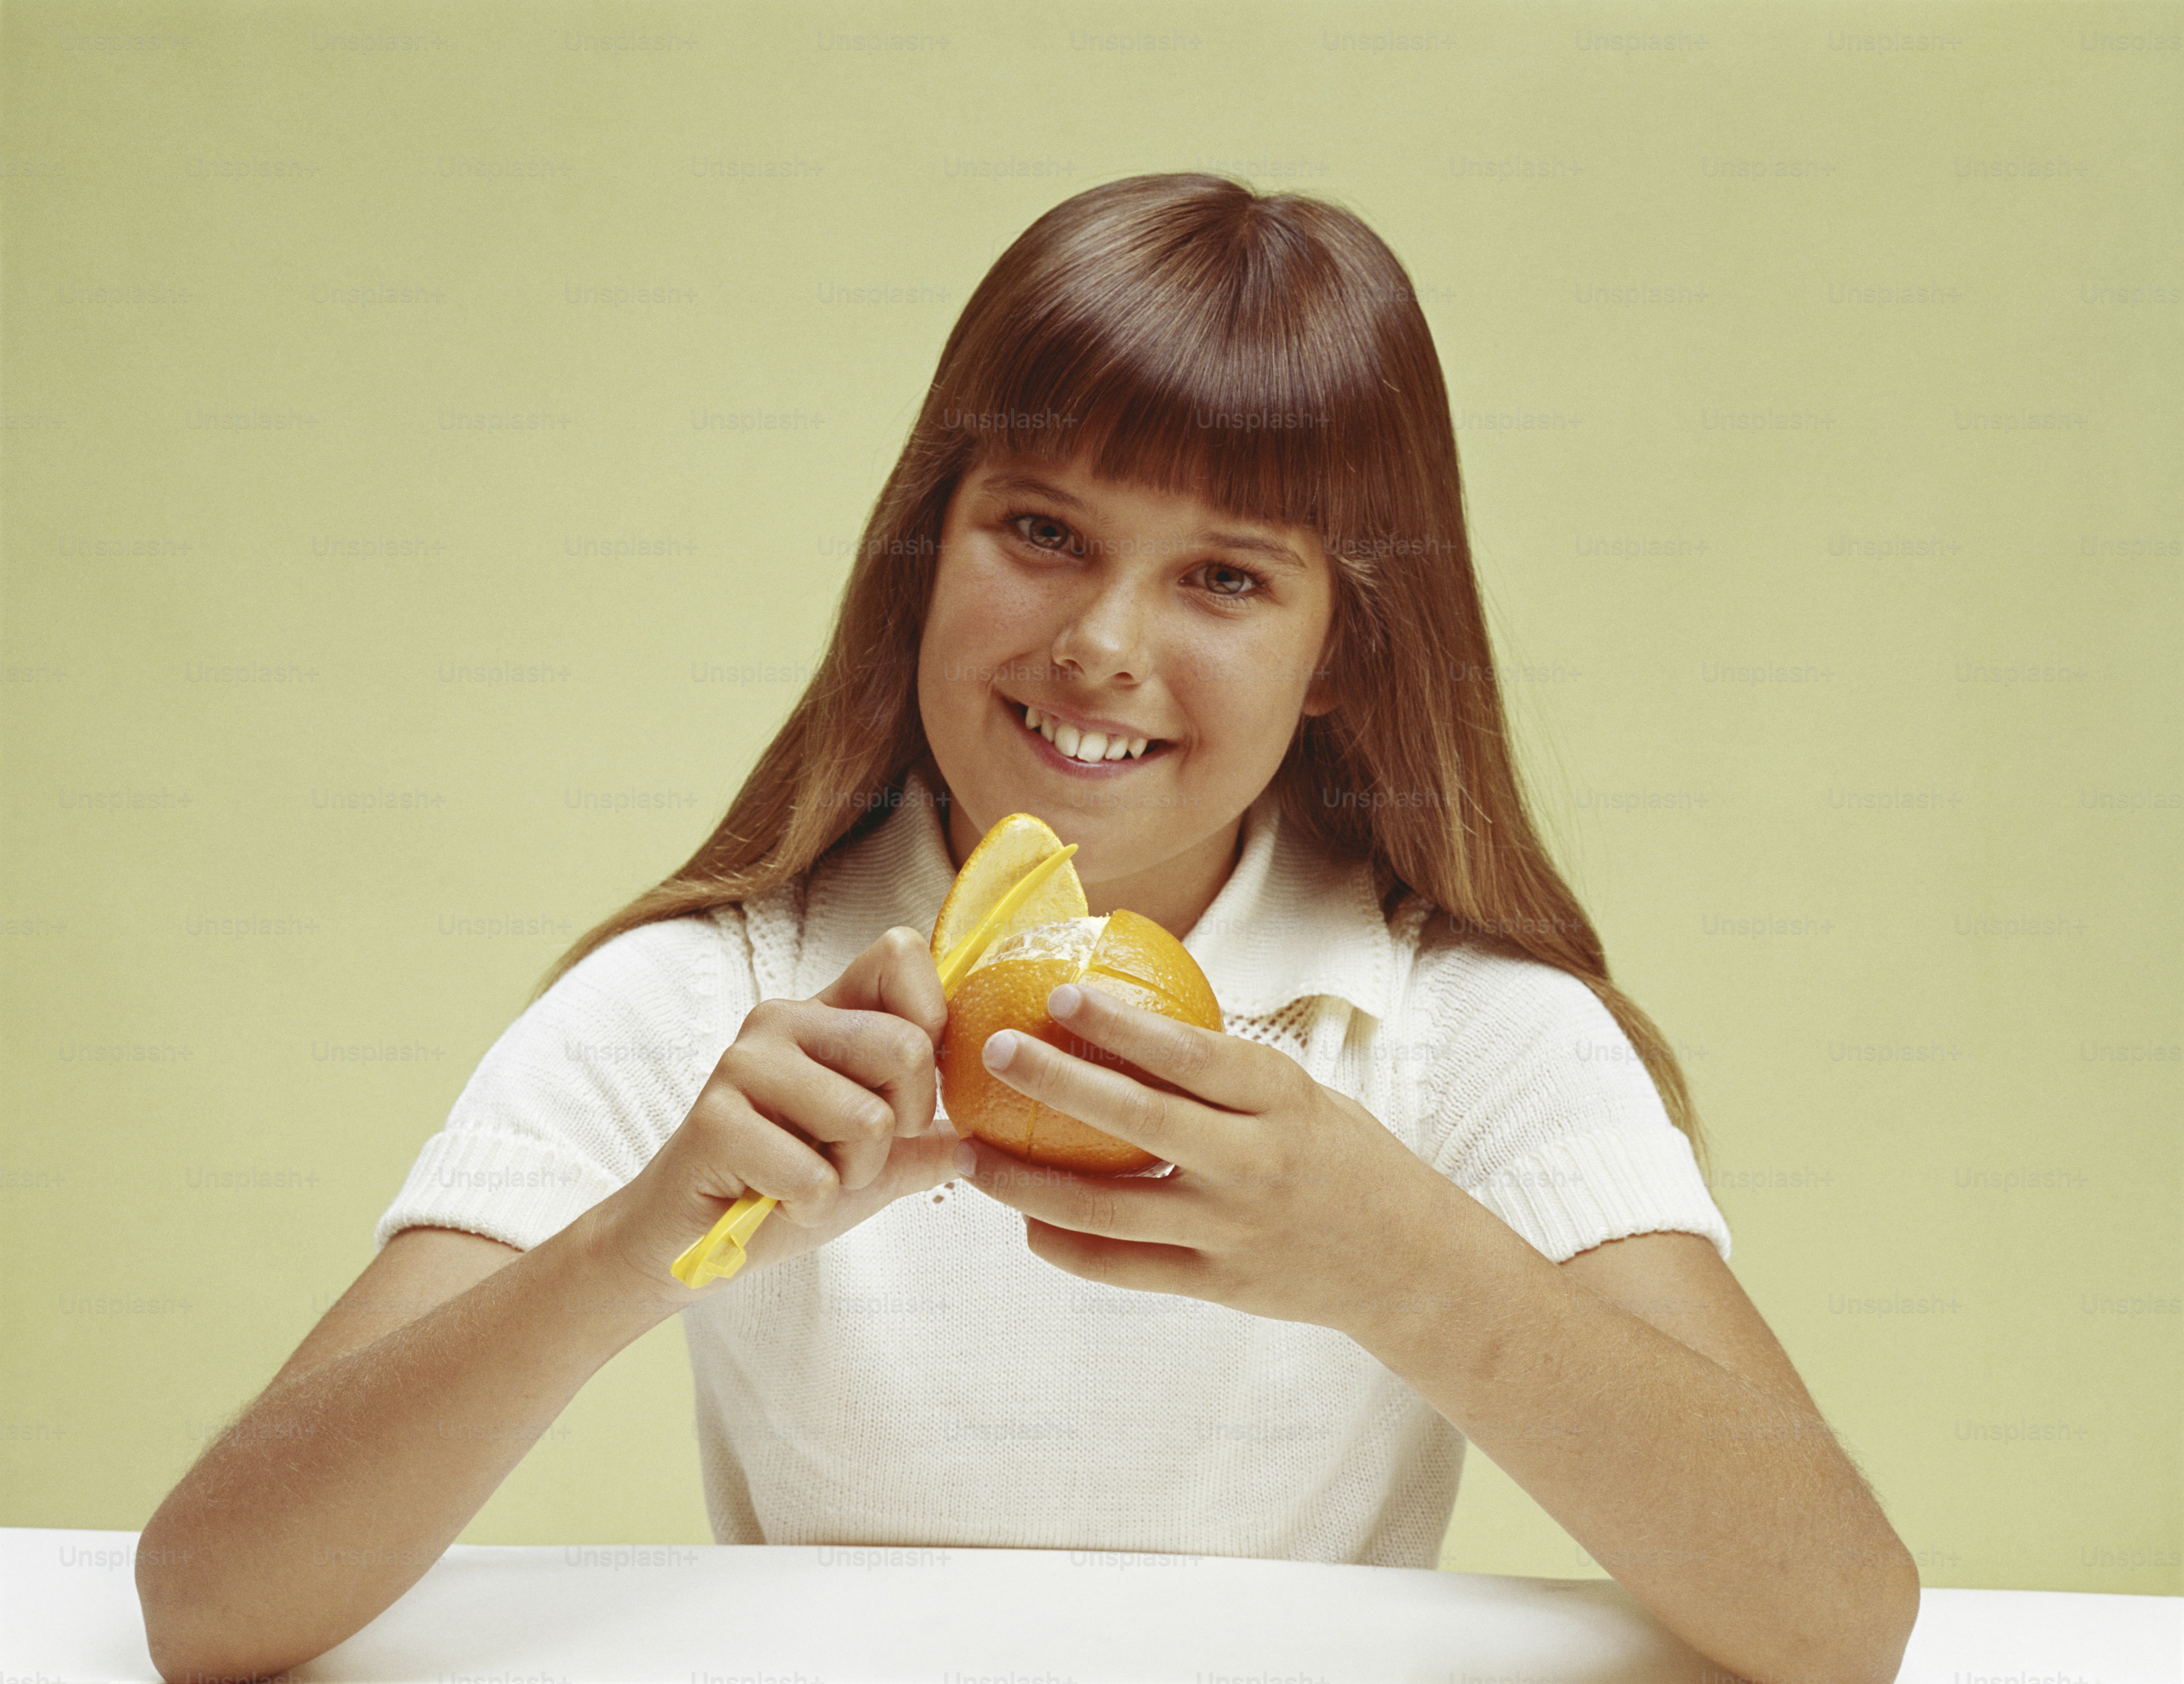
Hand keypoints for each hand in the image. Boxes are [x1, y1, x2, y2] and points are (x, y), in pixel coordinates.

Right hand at [590, 927, 975, 1296]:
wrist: (688, 1238)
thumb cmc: (782, 1187)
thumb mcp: (872, 1164)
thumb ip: (925, 1143)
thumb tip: (978, 1137)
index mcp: (827, 1012)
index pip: (900, 953)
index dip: (933, 1021)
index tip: (909, 1089)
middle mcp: (784, 1019)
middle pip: (907, 1047)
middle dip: (901, 1126)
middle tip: (851, 1155)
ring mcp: (745, 1063)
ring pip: (868, 1120)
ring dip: (852, 1175)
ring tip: (809, 1179)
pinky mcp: (714, 1119)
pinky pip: (815, 1175)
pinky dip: (809, 1208)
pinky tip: (775, 1202)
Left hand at [959, 980, 1448, 1332]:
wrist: (1408, 1263)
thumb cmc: (1341, 1157)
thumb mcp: (1300, 1097)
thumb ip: (1222, 1074)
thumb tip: (1122, 1020)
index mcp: (1281, 1101)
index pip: (1192, 1055)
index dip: (1124, 1026)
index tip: (1060, 994)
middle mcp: (1255, 1163)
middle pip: (1139, 1122)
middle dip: (1058, 1083)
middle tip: (993, 1050)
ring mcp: (1233, 1230)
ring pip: (1110, 1208)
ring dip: (1029, 1183)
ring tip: (970, 1157)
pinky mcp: (1218, 1285)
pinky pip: (1124, 1268)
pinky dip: (1066, 1247)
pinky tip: (1024, 1224)